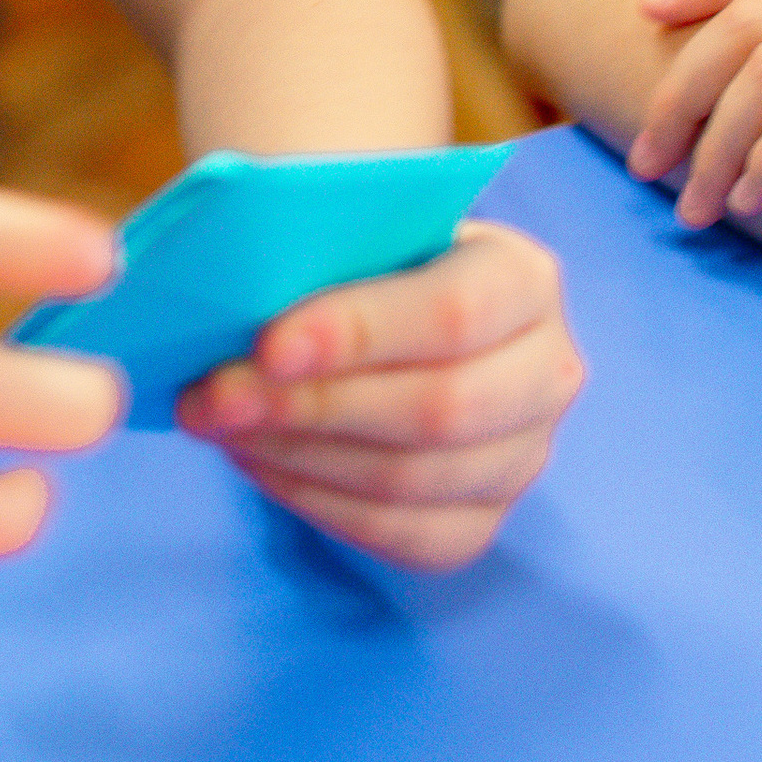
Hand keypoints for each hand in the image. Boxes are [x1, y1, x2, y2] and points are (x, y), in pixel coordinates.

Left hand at [175, 222, 581, 569]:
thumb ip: (317, 247)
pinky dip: (315, 501)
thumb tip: (237, 292)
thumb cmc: (361, 256)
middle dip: (311, 407)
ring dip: (297, 456)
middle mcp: (546, 372)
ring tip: (218, 423)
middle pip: (438, 410)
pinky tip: (256, 461)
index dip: (360, 332)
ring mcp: (522, 456)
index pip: (455, 312)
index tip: (269, 345)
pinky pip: (400, 534)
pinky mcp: (481, 520)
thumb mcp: (353, 227)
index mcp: (525, 278)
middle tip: (215, 397)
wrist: (382, 303)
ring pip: (411, 480)